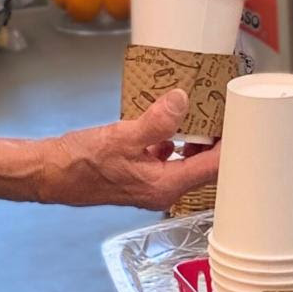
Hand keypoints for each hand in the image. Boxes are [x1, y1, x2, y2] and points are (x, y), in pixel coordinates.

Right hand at [36, 90, 220, 209]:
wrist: (52, 173)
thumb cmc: (83, 161)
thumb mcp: (122, 136)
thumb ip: (155, 121)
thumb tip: (181, 101)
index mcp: (165, 185)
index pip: (213, 169)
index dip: (230, 147)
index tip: (240, 124)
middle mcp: (163, 190)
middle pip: (203, 168)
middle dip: (215, 142)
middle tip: (221, 114)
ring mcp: (150, 185)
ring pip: (185, 164)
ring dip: (193, 142)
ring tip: (198, 116)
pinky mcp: (139, 177)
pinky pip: (166, 161)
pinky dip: (172, 144)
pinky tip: (165, 127)